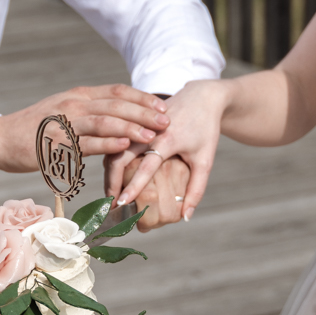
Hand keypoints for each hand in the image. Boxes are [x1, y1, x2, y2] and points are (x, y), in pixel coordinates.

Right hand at [0, 84, 169, 174]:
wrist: (1, 138)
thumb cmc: (37, 128)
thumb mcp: (65, 111)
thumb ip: (91, 111)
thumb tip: (121, 117)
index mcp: (79, 95)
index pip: (117, 91)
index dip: (142, 98)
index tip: (162, 106)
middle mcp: (74, 104)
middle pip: (116, 105)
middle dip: (144, 113)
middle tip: (166, 122)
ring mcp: (65, 123)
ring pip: (104, 122)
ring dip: (131, 127)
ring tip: (152, 135)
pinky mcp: (56, 144)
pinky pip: (86, 143)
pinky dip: (107, 144)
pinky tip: (124, 146)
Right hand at [111, 80, 226, 222]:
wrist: (202, 97)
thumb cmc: (205, 129)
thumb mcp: (205, 160)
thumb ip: (196, 189)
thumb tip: (186, 217)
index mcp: (168, 139)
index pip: (145, 166)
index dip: (133, 186)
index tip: (121, 203)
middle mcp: (149, 130)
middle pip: (120, 154)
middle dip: (112, 179)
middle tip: (110, 201)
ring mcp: (140, 123)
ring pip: (115, 146)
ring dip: (110, 169)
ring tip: (109, 190)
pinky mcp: (135, 120)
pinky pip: (118, 138)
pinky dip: (112, 156)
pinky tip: (112, 173)